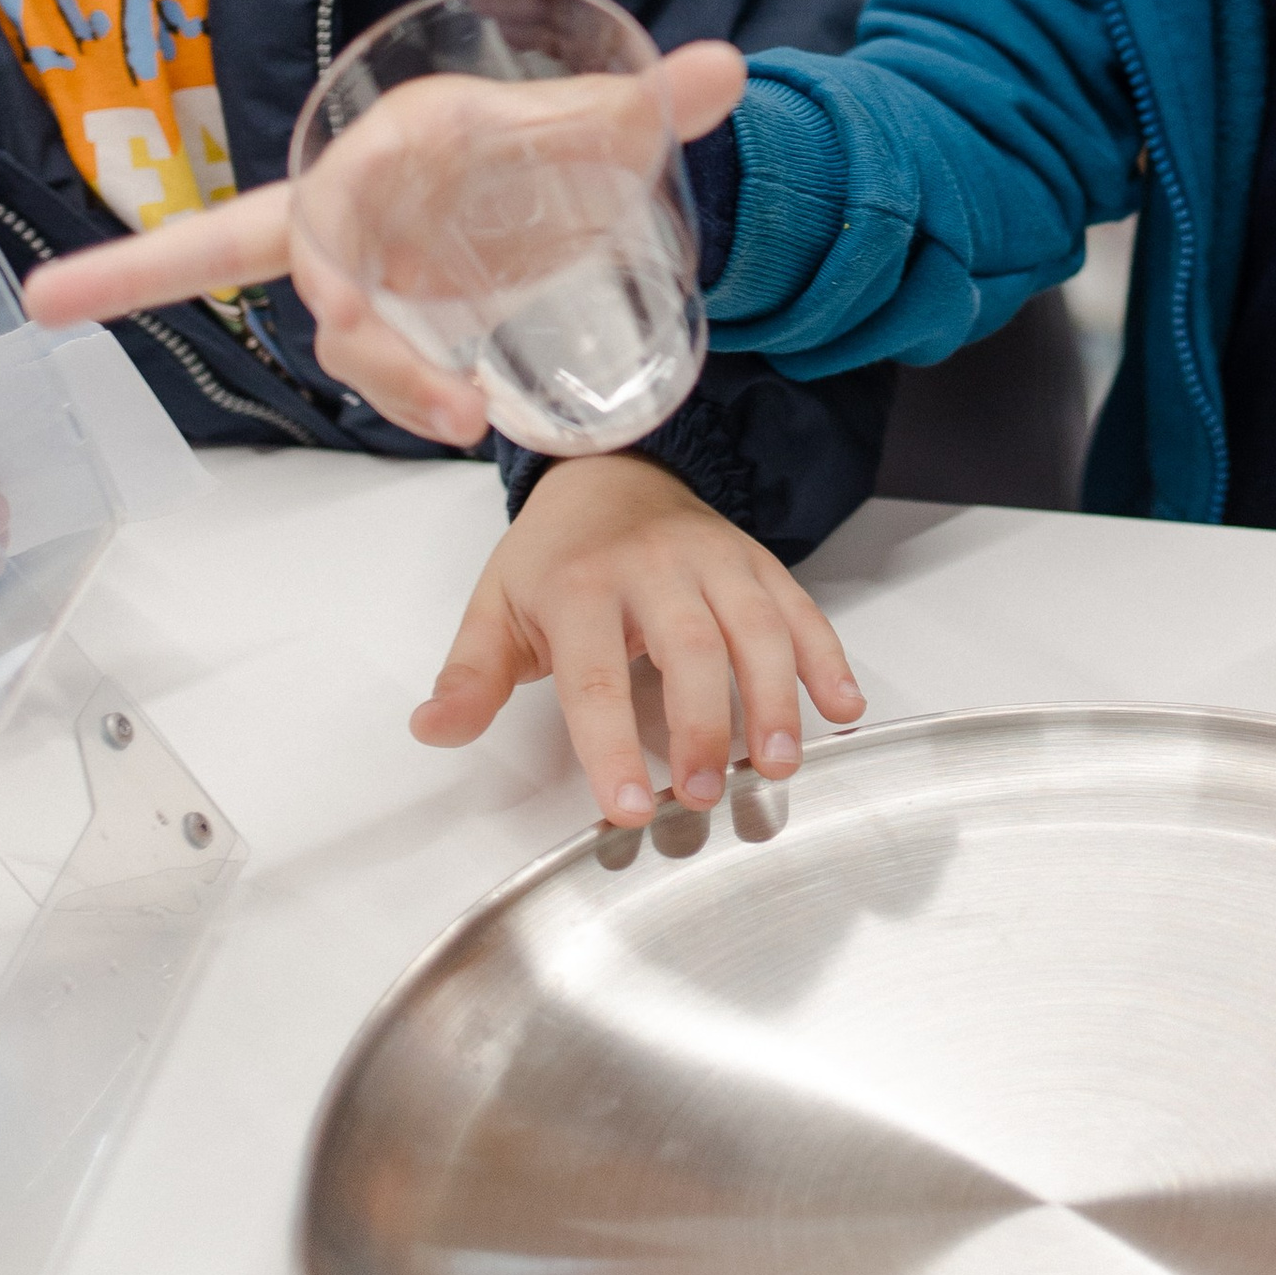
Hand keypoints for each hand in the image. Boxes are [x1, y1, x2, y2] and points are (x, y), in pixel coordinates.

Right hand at [21, 38, 747, 445]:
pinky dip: (414, 397)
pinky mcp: (401, 314)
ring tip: (467, 420)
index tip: (341, 303)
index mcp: (407, 137)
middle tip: (353, 340)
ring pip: (353, 332)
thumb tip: (726, 68)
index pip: (340, 182)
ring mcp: (380, 265)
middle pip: (310, 259)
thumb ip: (655, 100)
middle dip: (308, 313)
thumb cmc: (547, 132)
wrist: (551, 168)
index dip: (325, 239)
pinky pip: (385, 362)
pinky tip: (461, 420)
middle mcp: (375, 201)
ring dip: (396, 381)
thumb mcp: (595, 118)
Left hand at [413, 451, 862, 821]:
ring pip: (755, 626)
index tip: (626, 807)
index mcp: (580, 585)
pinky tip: (844, 709)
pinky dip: (828, 657)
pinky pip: (800, 607)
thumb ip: (471, 675)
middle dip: (702, 725)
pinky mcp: (757, 561)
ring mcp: (714, 560)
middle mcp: (654, 567)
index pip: (595, 676)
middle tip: (706, 796)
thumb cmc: (555, 556)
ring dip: (774, 698)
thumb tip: (431, 729)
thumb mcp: (497, 606)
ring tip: (778, 765)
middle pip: (687, 648)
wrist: (611, 467)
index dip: (612, 744)